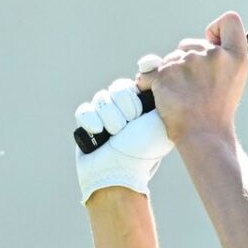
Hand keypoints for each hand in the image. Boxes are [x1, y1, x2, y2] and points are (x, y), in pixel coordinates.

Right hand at [75, 75, 174, 203]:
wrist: (120, 172)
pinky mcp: (87, 124)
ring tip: (113, 135)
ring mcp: (104, 116)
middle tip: (126, 127)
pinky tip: (99, 131)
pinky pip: (84, 110)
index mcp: (140, 107)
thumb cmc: (143, 151)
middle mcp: (122, 109)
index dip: (130, 97)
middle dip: (121, 109)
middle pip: (115, 89)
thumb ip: (162, 96)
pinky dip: (91, 121)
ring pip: (100, 99)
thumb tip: (155, 74)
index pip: (130, 85)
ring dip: (109, 118)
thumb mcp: (162, 121)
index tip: (136, 114)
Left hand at [133, 11, 247, 144]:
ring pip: (169, 60)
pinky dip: (150, 84)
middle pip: (189, 43)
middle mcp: (213, 55)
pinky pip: (148, 72)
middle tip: (194, 88)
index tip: (211, 44)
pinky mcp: (164, 74)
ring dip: (170, 75)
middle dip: (186, 61)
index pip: (230, 21)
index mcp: (235, 56)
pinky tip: (161, 96)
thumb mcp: (235, 78)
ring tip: (181, 97)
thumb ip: (225, 54)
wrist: (203, 135)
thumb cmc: (217, 109)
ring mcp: (187, 63)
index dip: (216, 29)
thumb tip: (205, 38)